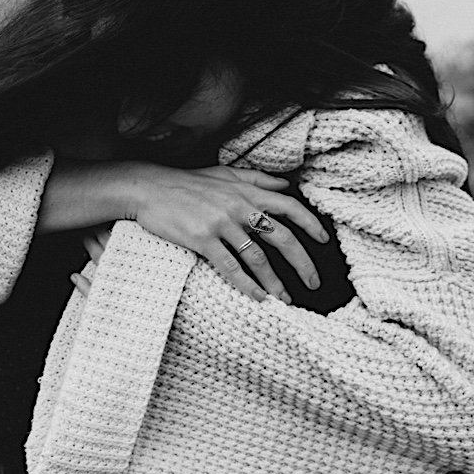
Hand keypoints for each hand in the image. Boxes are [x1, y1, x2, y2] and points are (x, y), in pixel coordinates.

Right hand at [113, 163, 327, 303]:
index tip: (324, 241)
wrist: (149, 188)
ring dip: (274, 282)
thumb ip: (257, 179)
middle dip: (302, 263)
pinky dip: (246, 285)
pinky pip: (230, 267)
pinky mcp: (202, 238)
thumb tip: (286, 184)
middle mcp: (239, 206)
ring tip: (285, 299)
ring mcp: (221, 223)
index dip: (310, 224)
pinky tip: (257, 298)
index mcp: (247, 191)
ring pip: (257, 257)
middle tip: (313, 282)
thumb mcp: (224, 173)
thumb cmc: (187, 183)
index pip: (288, 207)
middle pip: (281, 237)